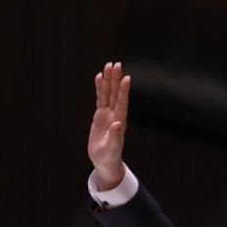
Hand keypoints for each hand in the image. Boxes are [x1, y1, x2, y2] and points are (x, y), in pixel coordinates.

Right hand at [89, 61, 129, 190]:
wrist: (105, 161)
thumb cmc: (109, 156)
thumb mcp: (112, 148)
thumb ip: (116, 137)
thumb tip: (118, 124)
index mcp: (119, 121)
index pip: (121, 103)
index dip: (123, 91)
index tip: (126, 78)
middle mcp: (114, 115)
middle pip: (115, 94)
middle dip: (115, 79)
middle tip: (116, 64)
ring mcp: (107, 114)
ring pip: (108, 94)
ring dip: (108, 80)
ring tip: (108, 66)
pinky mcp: (100, 116)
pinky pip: (100, 99)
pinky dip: (100, 88)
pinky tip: (99, 78)